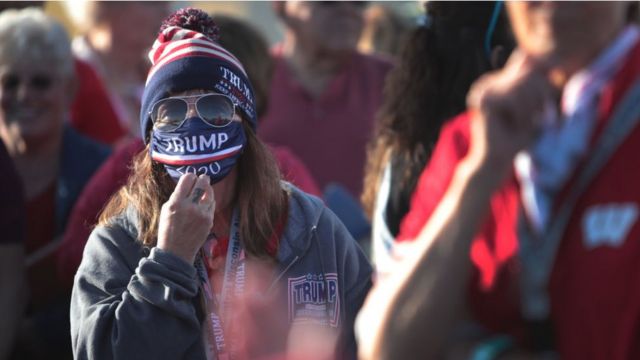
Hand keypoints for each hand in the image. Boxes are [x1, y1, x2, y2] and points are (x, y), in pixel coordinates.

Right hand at [157, 173, 214, 262]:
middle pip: (202, 183)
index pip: (188, 179)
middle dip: (203, 178)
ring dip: (208, 189)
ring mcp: (202, 214)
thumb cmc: (168, 229)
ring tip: (205, 188)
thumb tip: (188, 183)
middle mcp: (190, 207)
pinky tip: (206, 201)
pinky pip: (212, 205)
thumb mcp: (166, 210)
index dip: (190, 176)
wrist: (176, 251)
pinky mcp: (209, 221)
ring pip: (210, 193)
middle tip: (203, 177)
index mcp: (176, 203)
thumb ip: (177, 196)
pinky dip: (209, 201)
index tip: (191, 177)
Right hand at [465, 50, 558, 179]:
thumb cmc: (516, 139)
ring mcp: (482, 90)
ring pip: (523, 83)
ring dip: (532, 107)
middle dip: (542, 95)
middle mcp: (487, 83)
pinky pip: (513, 97)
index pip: (527, 64)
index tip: (547, 104)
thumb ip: (538, 87)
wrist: (495, 163)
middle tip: (540, 118)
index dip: (544, 81)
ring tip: (526, 124)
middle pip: (528, 72)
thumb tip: (549, 63)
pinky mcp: (483, 101)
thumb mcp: (533, 109)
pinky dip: (522, 114)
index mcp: (496, 82)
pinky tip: (516, 126)